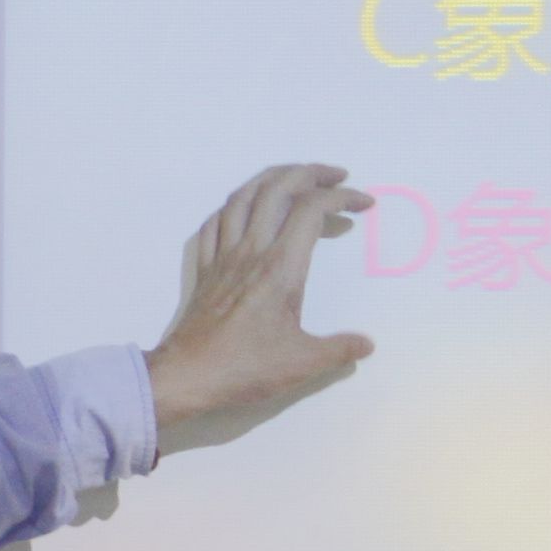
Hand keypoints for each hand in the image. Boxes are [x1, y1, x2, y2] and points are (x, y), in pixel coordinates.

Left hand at [143, 162, 374, 453]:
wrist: (185, 378)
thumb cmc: (244, 369)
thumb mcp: (302, 364)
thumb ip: (339, 350)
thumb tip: (366, 344)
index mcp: (280, 267)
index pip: (312, 210)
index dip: (341, 197)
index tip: (364, 204)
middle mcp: (250, 251)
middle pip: (277, 189)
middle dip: (310, 173)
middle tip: (336, 176)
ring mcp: (222, 257)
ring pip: (243, 197)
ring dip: (272, 178)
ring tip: (295, 177)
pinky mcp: (204, 269)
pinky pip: (215, 222)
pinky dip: (235, 206)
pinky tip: (245, 209)